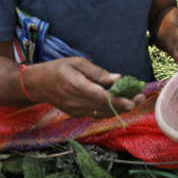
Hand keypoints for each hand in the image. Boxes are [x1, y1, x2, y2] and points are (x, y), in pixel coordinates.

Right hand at [26, 57, 144, 118]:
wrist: (37, 84)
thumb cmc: (58, 69)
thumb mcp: (77, 63)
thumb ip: (98, 72)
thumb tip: (118, 78)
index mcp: (77, 86)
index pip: (102, 97)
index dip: (119, 101)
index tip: (134, 100)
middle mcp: (77, 102)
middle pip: (106, 107)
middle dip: (125, 104)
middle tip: (140, 97)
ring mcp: (76, 111)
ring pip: (103, 113)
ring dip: (119, 108)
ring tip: (134, 99)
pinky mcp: (76, 114)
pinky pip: (96, 114)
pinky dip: (109, 110)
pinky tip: (118, 102)